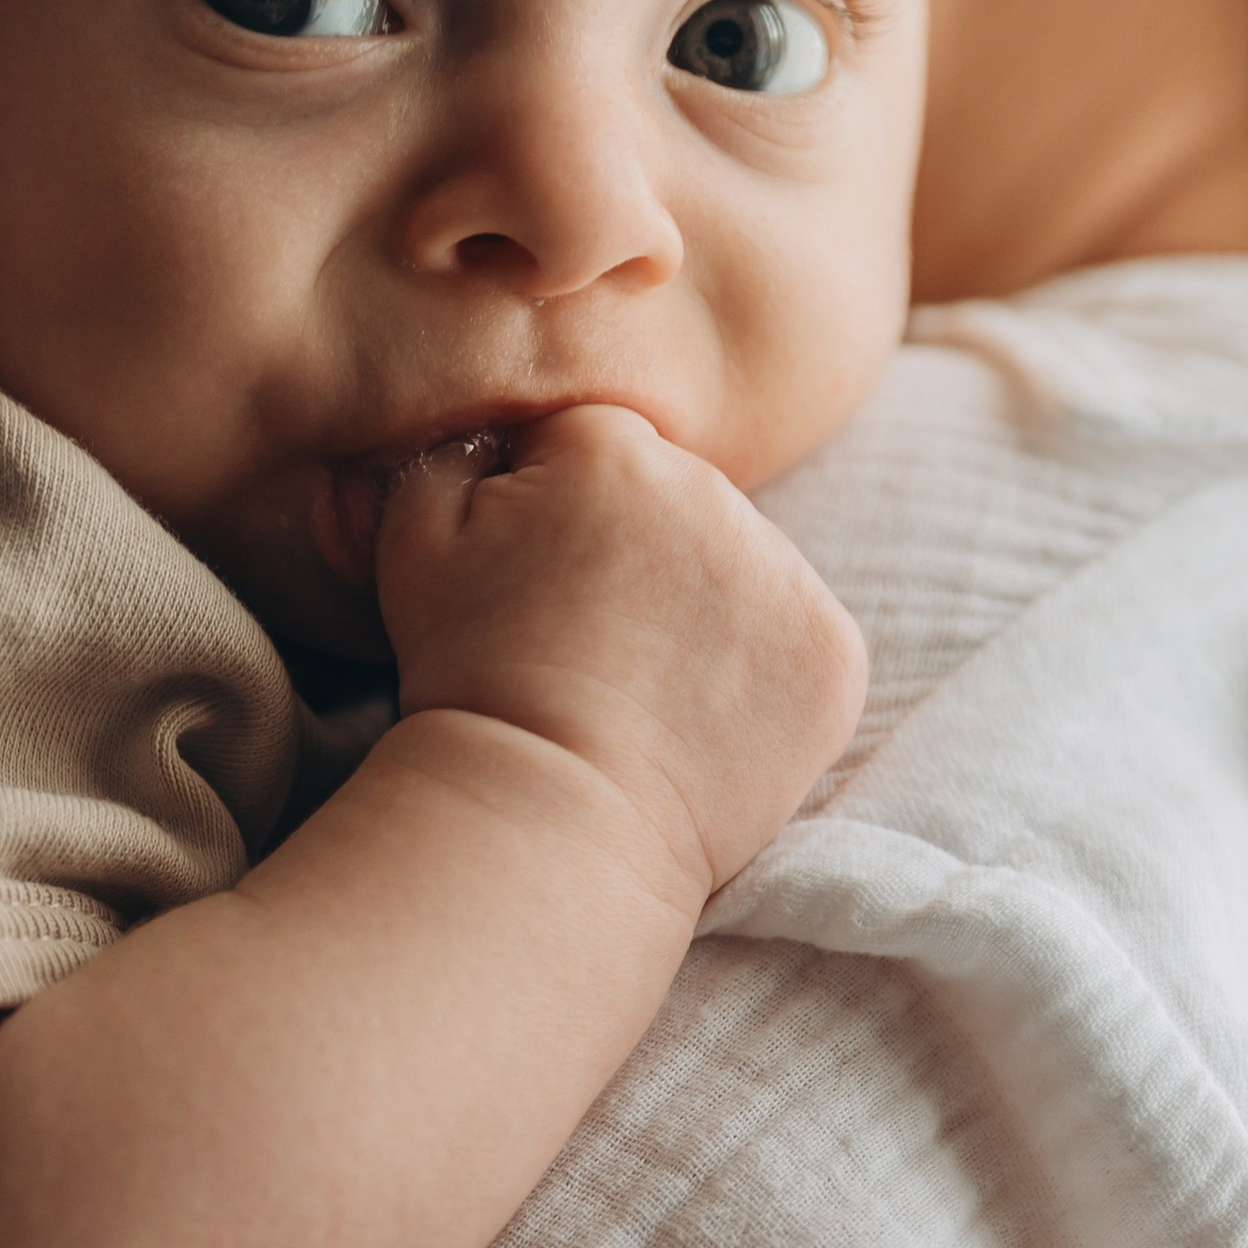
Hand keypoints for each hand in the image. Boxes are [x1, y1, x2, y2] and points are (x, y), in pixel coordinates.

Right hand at [374, 406, 867, 907]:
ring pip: (744, 570)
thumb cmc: (469, 683)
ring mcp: (787, 575)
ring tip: (644, 691)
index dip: (555, 519)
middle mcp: (717, 491)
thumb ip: (454, 450)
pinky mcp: (833, 656)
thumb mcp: (413, 543)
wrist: (552, 818)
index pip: (594, 450)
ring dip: (707, 614)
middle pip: (679, 503)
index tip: (538, 589)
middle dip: (640, 559)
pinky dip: (763, 679)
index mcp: (613, 447)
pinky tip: (702, 722)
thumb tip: (497, 429)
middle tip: (589, 647)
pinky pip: (799, 643)